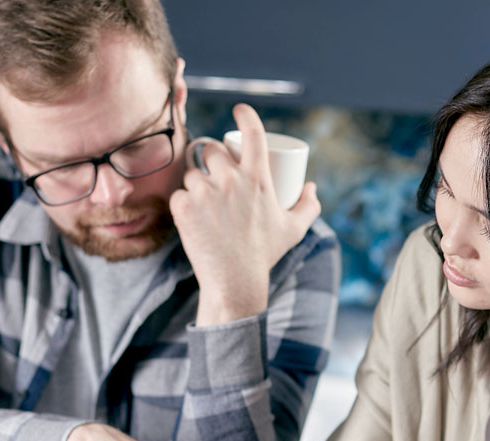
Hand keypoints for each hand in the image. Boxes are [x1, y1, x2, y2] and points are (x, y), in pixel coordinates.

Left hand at [170, 103, 320, 324]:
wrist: (235, 281)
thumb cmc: (265, 254)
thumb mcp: (294, 229)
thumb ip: (308, 206)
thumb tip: (310, 186)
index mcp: (258, 178)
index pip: (253, 133)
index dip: (246, 115)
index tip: (239, 110)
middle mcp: (231, 180)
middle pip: (212, 150)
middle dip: (212, 159)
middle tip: (214, 177)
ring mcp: (205, 192)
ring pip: (192, 173)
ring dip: (196, 183)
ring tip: (204, 204)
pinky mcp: (184, 207)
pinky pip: (178, 194)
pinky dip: (183, 204)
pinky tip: (190, 216)